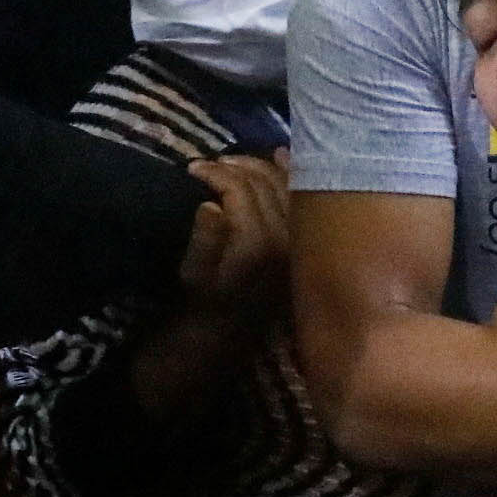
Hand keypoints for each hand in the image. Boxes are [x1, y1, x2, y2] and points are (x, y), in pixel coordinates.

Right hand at [178, 153, 290, 317]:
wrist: (227, 341)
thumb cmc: (201, 307)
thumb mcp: (193, 277)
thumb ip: (205, 242)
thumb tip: (211, 205)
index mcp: (258, 246)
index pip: (241, 190)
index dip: (216, 173)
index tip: (192, 168)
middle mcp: (286, 239)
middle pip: (265, 184)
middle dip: (236, 166)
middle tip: (210, 164)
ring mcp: (299, 241)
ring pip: (285, 186)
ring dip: (261, 167)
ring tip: (233, 162)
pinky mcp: (304, 243)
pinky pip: (301, 198)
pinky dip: (290, 174)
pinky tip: (280, 155)